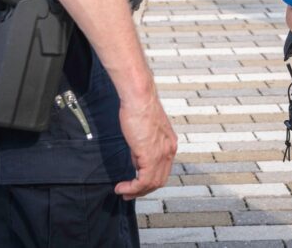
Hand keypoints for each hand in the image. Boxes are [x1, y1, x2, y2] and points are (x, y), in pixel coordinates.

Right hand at [114, 84, 176, 199]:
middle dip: (143, 190)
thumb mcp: (144, 132)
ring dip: (136, 192)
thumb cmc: (139, 109)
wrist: (139, 98)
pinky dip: (132, 188)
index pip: (163, 169)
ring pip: (152, 183)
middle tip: (127, 193)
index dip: (149, 180)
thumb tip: (137, 161)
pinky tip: (121, 187)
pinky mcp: (150, 156)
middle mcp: (169, 150)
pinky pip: (144, 181)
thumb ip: (144, 147)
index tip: (136, 185)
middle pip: (159, 179)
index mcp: (170, 144)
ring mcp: (162, 154)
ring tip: (122, 192)